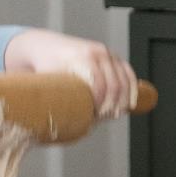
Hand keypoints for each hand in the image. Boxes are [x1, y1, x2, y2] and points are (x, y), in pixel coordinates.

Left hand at [4, 29, 137, 120]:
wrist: (44, 47)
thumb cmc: (44, 68)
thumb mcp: (47, 82)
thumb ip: (55, 101)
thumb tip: (63, 129)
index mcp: (82, 58)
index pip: (99, 85)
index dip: (100, 104)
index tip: (95, 116)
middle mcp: (97, 53)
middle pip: (114, 84)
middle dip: (112, 104)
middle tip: (104, 118)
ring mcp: (106, 53)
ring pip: (124, 79)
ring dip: (123, 100)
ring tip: (114, 114)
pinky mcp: (111, 56)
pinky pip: (128, 72)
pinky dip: (131, 88)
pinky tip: (129, 103)